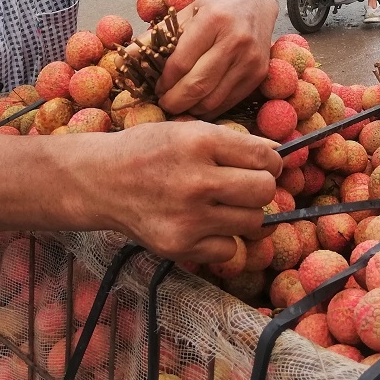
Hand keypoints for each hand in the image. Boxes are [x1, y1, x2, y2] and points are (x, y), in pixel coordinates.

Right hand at [93, 121, 280, 261]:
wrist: (100, 181)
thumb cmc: (148, 150)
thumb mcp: (188, 130)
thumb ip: (234, 142)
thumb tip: (279, 154)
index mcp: (201, 142)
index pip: (265, 157)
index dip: (271, 162)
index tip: (263, 166)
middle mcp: (197, 180)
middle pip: (265, 191)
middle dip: (260, 188)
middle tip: (244, 186)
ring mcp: (188, 217)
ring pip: (252, 222)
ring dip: (243, 214)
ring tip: (220, 204)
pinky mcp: (179, 245)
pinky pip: (228, 249)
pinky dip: (222, 240)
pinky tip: (203, 225)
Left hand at [155, 0, 277, 116]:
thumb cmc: (213, 8)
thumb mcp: (183, 14)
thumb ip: (153, 38)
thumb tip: (121, 61)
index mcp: (213, 20)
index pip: (181, 62)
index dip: (164, 81)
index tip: (155, 88)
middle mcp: (235, 39)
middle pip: (198, 85)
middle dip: (174, 101)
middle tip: (163, 104)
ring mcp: (250, 59)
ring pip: (214, 99)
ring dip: (191, 109)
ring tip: (179, 106)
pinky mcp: (258, 74)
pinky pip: (229, 102)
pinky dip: (210, 109)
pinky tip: (198, 104)